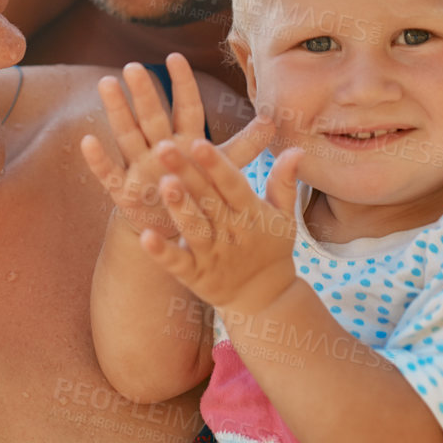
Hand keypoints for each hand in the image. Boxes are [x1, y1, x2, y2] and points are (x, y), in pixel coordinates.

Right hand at [80, 54, 269, 240]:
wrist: (176, 231)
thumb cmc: (200, 191)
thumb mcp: (223, 170)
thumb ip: (245, 146)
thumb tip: (273, 120)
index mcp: (185, 140)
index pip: (186, 107)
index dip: (182, 85)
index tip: (176, 57)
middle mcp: (160, 148)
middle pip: (152, 116)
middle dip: (144, 92)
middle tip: (134, 65)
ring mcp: (140, 167)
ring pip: (127, 134)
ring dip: (117, 110)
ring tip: (106, 83)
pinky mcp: (125, 192)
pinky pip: (109, 174)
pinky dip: (98, 159)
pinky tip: (86, 140)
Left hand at [140, 136, 302, 315]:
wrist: (266, 300)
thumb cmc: (271, 247)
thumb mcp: (284, 216)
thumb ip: (284, 181)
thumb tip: (296, 149)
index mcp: (251, 213)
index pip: (232, 184)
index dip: (216, 164)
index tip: (198, 142)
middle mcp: (231, 232)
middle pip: (207, 199)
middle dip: (187, 173)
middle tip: (163, 147)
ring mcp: (213, 255)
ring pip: (194, 228)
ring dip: (179, 207)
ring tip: (162, 184)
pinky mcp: (196, 276)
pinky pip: (178, 263)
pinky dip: (162, 252)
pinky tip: (145, 237)